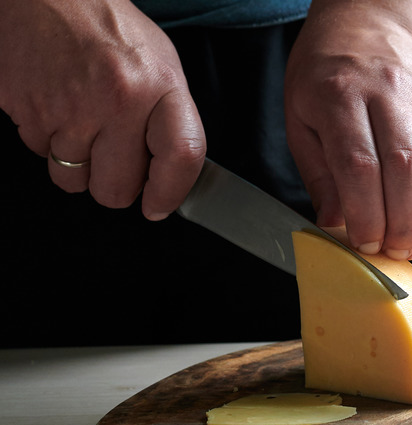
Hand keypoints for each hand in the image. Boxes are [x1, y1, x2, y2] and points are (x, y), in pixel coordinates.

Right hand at [0, 0, 205, 219]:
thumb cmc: (108, 29)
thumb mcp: (161, 65)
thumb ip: (171, 120)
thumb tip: (172, 174)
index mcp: (159, 87)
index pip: (181, 156)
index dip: (171, 193)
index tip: (159, 205)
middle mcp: (116, 101)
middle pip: (117, 189)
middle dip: (115, 185)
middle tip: (114, 160)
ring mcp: (67, 109)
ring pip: (74, 181)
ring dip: (78, 165)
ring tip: (83, 124)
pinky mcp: (26, 110)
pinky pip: (40, 155)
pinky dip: (49, 141)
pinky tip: (58, 108)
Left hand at [284, 0, 411, 258]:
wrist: (366, 26)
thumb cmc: (326, 76)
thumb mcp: (300, 118)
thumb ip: (318, 174)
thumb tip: (335, 225)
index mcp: (342, 95)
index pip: (360, 164)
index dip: (365, 213)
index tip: (362, 242)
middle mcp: (391, 96)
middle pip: (407, 170)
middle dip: (400, 224)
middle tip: (389, 251)